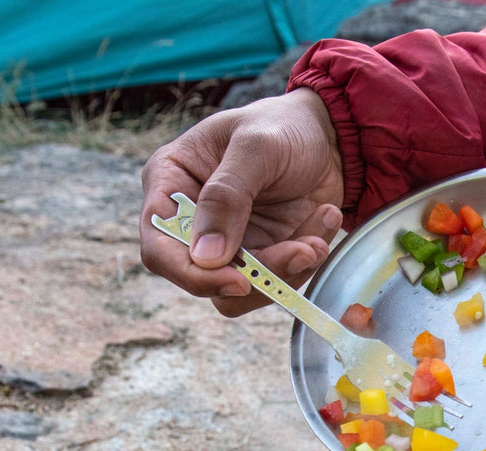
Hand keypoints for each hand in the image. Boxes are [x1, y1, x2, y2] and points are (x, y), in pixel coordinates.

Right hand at [139, 89, 345, 315]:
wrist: (326, 136)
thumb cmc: (281, 126)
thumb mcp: (255, 147)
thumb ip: (226, 195)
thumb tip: (206, 256)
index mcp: (170, 184)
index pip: (159, 248)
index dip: (192, 274)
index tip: (239, 280)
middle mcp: (191, 220)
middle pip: (203, 278)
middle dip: (259, 272)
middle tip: (304, 250)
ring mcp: (228, 242)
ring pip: (243, 289)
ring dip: (288, 269)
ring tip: (320, 227)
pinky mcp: (262, 255)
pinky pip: (277, 280)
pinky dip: (307, 258)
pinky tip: (324, 219)